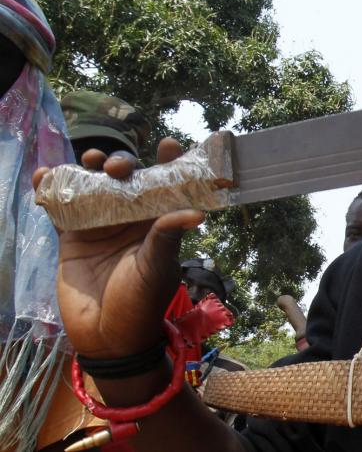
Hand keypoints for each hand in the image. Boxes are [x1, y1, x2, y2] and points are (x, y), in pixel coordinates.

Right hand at [33, 138, 203, 358]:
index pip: (165, 185)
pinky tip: (44, 176)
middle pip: (125, 179)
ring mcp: (99, 226)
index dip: (168, 163)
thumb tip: (196, 213)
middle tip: (116, 167)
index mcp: (157, 222)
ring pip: (92, 186)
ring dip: (88, 167)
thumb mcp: (156, 268)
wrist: (107, 337)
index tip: (169, 145)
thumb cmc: (142, 303)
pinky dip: (50, 189)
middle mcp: (130, 219)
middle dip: (121, 163)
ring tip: (87, 161)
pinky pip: (60, 207)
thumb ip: (167, 237)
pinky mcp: (71, 237)